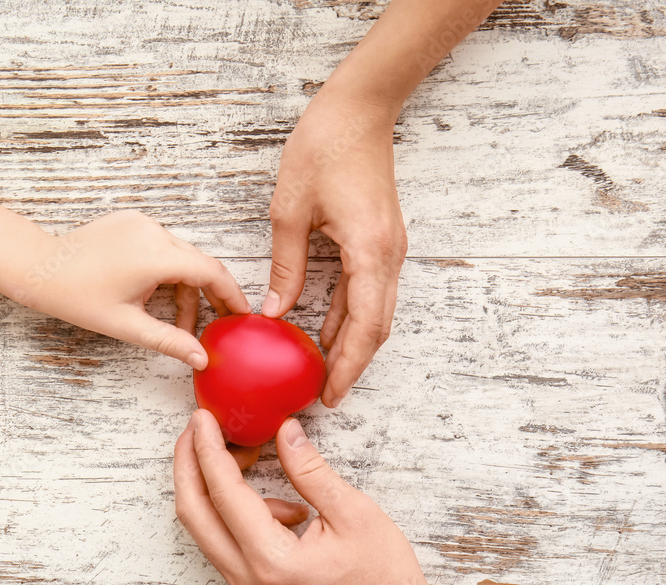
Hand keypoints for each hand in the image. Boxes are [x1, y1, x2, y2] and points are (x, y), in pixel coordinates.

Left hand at [21, 210, 249, 369]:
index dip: (232, 293)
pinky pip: (163, 246)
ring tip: (177, 323)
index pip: (211, 271)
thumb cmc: (77, 297)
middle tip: (217, 324)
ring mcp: (143, 223)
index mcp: (156, 256)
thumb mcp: (128, 325)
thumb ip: (170, 341)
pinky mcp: (132, 221)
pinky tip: (158, 296)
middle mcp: (154, 232)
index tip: (243, 314)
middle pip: (198, 264)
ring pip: (181, 257)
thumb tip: (201, 358)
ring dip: (185, 288)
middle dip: (209, 296)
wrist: (40, 268)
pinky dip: (168, 270)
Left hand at [173, 410, 473, 584]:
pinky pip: (226, 539)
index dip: (208, 449)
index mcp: (273, 561)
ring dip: (211, 485)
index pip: (224, 495)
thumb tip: (284, 430)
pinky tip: (280, 501)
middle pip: (194, 513)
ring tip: (246, 454)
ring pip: (205, 527)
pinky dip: (236, 509)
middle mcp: (249, 579)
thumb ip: (310, 470)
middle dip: (189, 464)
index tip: (202, 418)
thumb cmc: (382, 577)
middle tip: (198, 427)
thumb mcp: (353, 512)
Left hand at [265, 86, 406, 407]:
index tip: (329, 394)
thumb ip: (285, 266)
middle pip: (377, 327)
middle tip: (325, 394)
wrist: (360, 108)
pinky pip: (371, 291)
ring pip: (377, 312)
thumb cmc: (325, 147)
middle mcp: (389, 255)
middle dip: (352, 365)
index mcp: (370, 250)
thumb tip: (275, 311)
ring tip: (323, 370)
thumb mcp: (290, 210)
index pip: (365, 325)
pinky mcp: (383, 240)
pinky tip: (327, 329)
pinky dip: (352, 316)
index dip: (347, 365)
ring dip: (353, 343)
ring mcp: (390, 248)